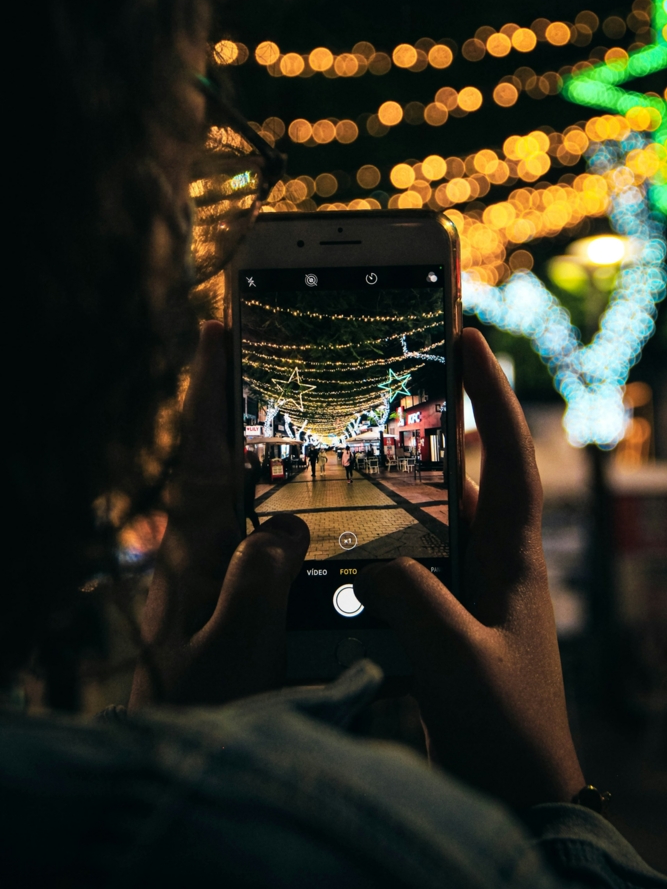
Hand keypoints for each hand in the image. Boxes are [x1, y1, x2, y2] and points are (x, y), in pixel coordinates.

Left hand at [129, 321, 308, 709]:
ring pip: (252, 486)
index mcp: (196, 547)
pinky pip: (272, 528)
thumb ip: (256, 585)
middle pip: (225, 452)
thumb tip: (286, 527)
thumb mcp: (230, 651)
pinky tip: (325, 499)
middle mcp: (208, 546)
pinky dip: (296, 498)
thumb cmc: (201, 711)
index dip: (209, 388)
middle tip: (269, 349)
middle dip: (241, 398)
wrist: (188, 754)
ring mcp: (224, 566)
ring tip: (307, 404)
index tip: (218, 329)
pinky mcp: (242, 592)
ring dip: (272, 442)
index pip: (203, 450)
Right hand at [354, 328, 583, 807]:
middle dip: (432, 425)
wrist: (518, 786)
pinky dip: (375, 541)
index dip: (491, 396)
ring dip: (393, 486)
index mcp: (513, 557)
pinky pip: (405, 560)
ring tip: (344, 451)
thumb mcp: (461, 662)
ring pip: (426, 517)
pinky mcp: (441, 614)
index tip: (469, 339)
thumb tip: (367, 561)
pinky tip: (334, 540)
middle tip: (386, 382)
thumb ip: (415, 604)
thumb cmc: (508, 728)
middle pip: (460, 474)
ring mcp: (466, 587)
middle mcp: (490, 560)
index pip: (508, 458)